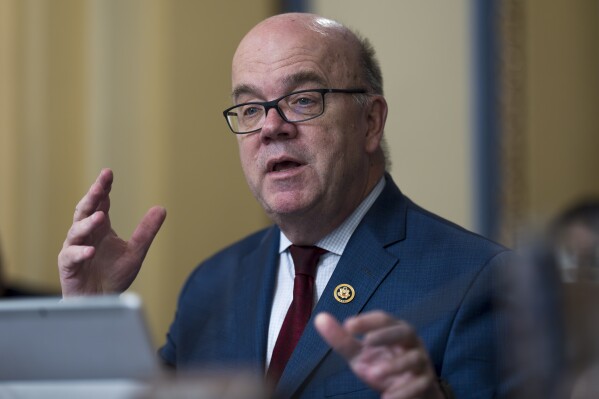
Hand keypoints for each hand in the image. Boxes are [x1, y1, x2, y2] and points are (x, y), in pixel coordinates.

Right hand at [57, 168, 166, 296]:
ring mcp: (74, 249)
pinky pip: (71, 256)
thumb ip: (146, 231)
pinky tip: (91, 251)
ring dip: (87, 224)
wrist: (102, 302)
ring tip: (100, 217)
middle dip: (92, 197)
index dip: (103, 188)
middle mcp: (85, 235)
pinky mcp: (68, 266)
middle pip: (85, 211)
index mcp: (100, 228)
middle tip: (100, 184)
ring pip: (76, 231)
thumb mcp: (136, 252)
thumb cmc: (114, 276)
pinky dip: (80, 252)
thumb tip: (162, 208)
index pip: (101, 203)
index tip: (108, 173)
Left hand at [315, 311, 444, 398]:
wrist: (409, 392)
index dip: (366, 320)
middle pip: (405, 331)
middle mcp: (410, 342)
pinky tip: (387, 397)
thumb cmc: (383, 365)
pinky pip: (419, 384)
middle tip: (366, 342)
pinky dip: (403, 391)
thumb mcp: (361, 353)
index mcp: (394, 329)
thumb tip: (320, 318)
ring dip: (393, 366)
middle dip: (386, 335)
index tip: (348, 325)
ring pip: (413, 359)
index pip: (383, 318)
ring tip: (371, 374)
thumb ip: (342, 339)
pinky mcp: (425, 382)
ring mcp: (421, 362)